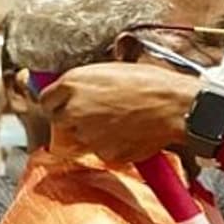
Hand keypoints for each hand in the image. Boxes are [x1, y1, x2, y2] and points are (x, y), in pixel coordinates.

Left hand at [39, 63, 197, 162]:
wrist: (178, 106)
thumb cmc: (153, 82)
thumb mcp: (113, 70)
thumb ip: (88, 82)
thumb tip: (78, 90)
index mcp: (72, 83)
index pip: (46, 100)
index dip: (59, 102)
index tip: (69, 103)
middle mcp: (74, 110)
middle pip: (60, 121)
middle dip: (74, 119)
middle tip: (99, 114)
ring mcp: (87, 135)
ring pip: (81, 139)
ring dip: (94, 134)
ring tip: (121, 123)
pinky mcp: (105, 153)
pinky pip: (102, 152)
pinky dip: (113, 147)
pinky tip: (131, 134)